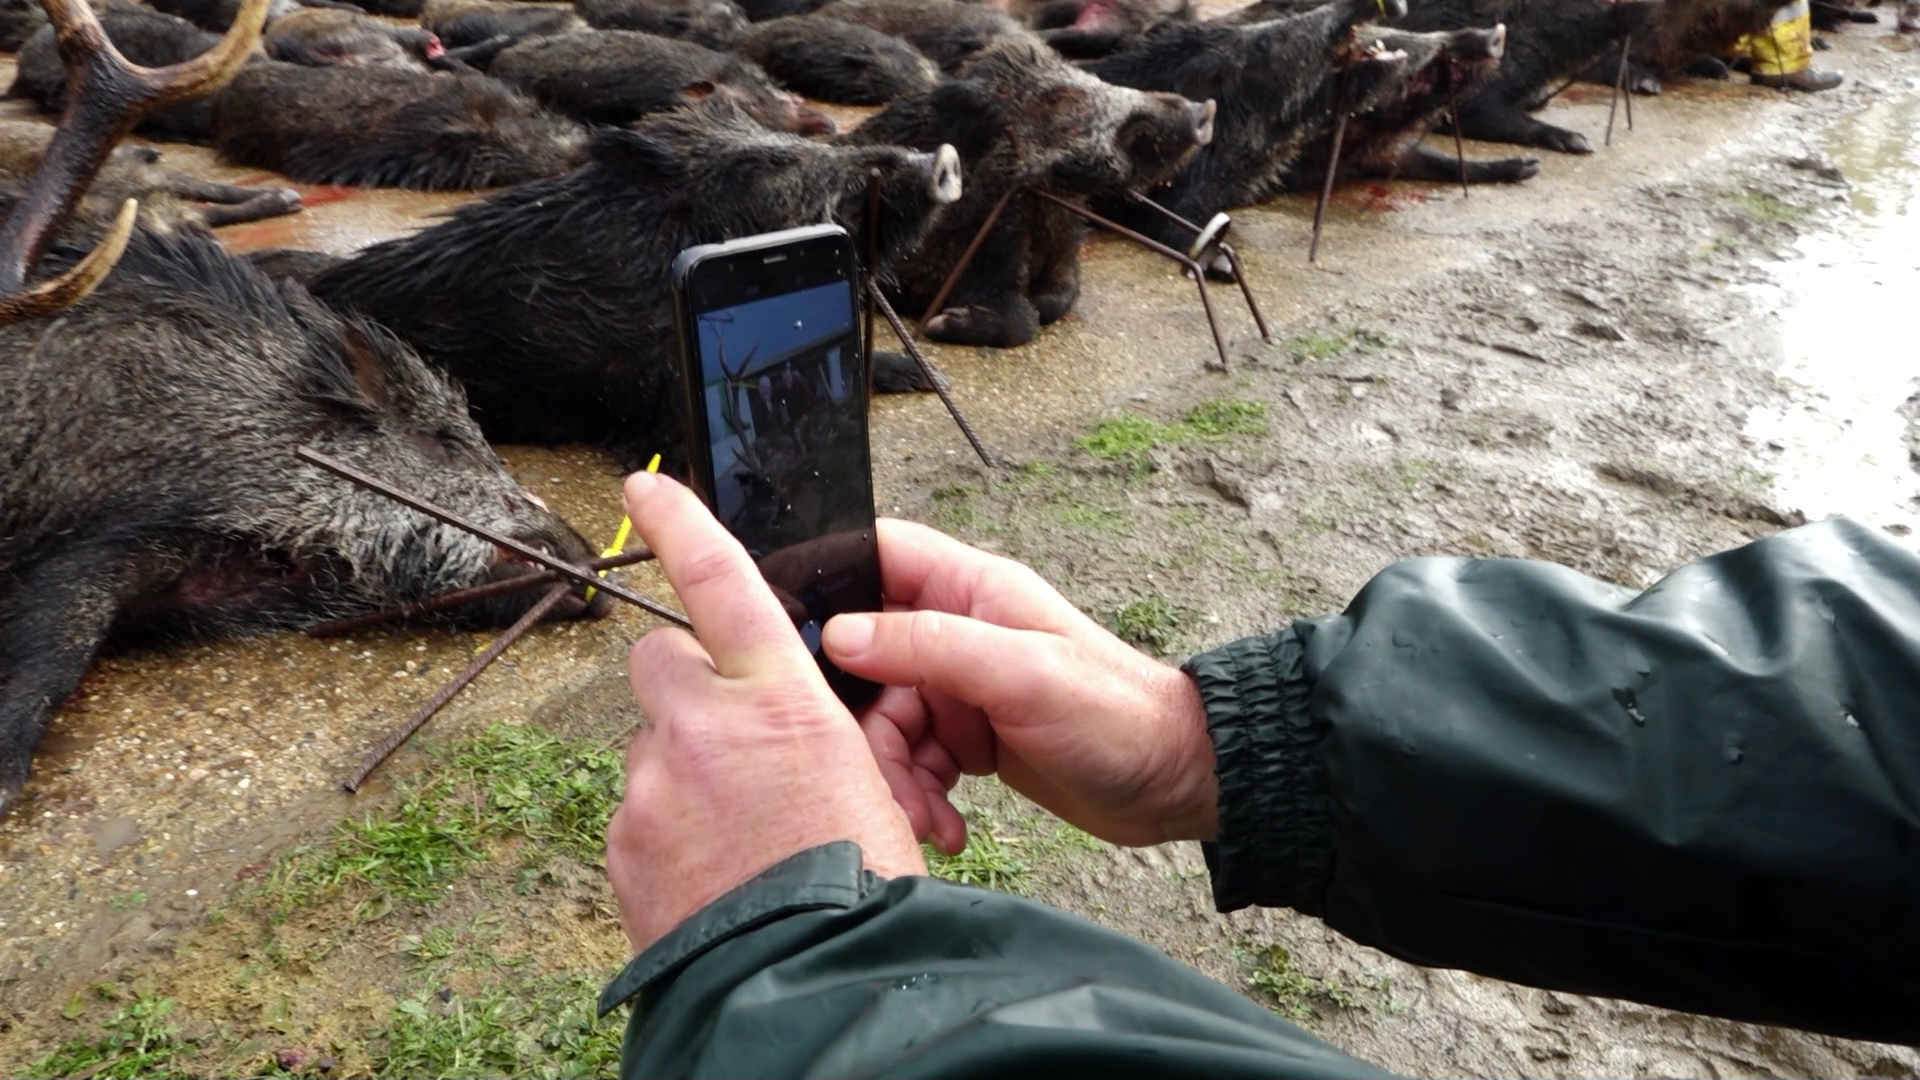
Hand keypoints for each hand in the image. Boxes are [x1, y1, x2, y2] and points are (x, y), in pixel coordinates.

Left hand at [605, 473, 924, 952]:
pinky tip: (714, 874)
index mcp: (779, 700)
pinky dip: (667, 831)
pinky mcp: (621, 844)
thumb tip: (774, 743)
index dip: (681, 523)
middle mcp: (700, 727)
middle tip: (731, 738)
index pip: (722, 581)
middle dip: (685, 683)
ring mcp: (650, 787)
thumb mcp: (868, 787)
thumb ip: (806, 740)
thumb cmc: (864, 890)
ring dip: (683, 771)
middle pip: (660, 660)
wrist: (814, 986)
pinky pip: (637, 813)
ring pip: (651, 747)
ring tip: (738, 836)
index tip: (646, 487)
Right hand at [823, 520, 1215, 852]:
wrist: (1173, 782)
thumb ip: (931, 647)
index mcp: (968, 589)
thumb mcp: (1022, 674)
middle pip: (862, 659)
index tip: (797, 645)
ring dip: (895, 775)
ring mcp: (960, 686)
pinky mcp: (967, 737)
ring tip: (925, 818)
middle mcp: (956, 630)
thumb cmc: (1116, 714)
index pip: (873, 555)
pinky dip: (920, 795)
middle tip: (883, 772)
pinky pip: (913, 759)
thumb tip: (840, 636)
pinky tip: (945, 827)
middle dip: (866, 724)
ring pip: (884, 719)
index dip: (827, 586)